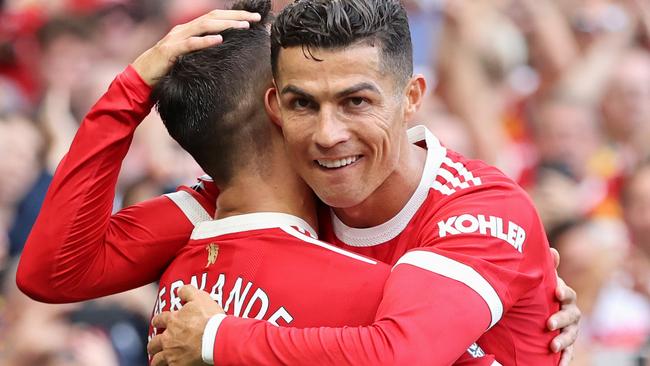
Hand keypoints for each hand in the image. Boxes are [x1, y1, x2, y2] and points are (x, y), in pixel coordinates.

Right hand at [132, 9, 261, 85]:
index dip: (234, 15)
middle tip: (256, 18)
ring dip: (226, 24)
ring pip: (204, 26)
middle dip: (236, 15)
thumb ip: (202, 52)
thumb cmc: (166, 72)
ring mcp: (175, 39)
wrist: (140, 80)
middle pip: (213, 17)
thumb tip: (223, 52)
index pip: (214, 17)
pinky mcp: (169, 52)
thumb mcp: (188, 59)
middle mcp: (182, 30)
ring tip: (244, 25)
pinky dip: (205, 41)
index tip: (254, 18)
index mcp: (188, 30)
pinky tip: (220, 40)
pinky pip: (190, 44)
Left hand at [148, 285, 223, 365]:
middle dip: (153, 344)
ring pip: (157, 359)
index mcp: (173, 320)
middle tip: (154, 346)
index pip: (159, 320)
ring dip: (156, 359)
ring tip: (157, 361)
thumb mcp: (200, 298)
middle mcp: (168, 338)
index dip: (158, 321)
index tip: (157, 323)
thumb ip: (188, 291)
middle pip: (154, 343)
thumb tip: (179, 290)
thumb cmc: (210, 318)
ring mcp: (172, 353)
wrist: (217, 339)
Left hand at [548, 248, 579, 365]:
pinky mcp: (565, 345)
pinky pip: (568, 353)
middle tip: (549, 323)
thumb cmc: (541, 294)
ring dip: (563, 340)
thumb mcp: (542, 282)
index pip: (568, 294)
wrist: (537, 314)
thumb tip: (552, 250)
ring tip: (552, 345)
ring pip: (571, 335)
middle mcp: (570, 314)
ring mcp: (569, 330)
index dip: (564, 292)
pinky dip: (565, 358)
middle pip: (571, 316)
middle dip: (561, 319)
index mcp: (565, 297)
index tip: (557, 292)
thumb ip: (547, 269)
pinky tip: (559, 364)